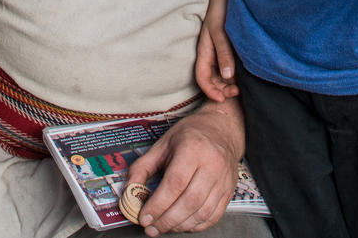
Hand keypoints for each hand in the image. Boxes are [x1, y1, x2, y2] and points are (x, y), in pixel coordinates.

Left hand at [125, 102, 242, 234]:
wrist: (222, 129)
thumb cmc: (191, 134)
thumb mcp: (162, 144)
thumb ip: (142, 168)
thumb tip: (128, 192)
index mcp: (193, 148)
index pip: (175, 183)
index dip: (158, 204)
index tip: (144, 217)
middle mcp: (212, 164)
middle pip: (189, 201)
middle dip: (167, 220)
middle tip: (151, 228)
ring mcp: (224, 179)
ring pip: (202, 212)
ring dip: (180, 225)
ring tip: (163, 227)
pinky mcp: (229, 191)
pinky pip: (213, 216)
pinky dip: (196, 225)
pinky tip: (182, 224)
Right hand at [195, 0, 237, 100]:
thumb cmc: (222, 4)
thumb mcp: (221, 30)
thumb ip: (224, 52)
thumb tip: (228, 77)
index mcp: (205, 48)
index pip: (202, 77)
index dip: (210, 91)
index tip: (223, 99)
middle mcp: (212, 49)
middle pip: (212, 77)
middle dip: (222, 88)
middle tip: (238, 92)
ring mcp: (222, 46)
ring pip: (221, 72)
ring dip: (229, 82)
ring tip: (242, 86)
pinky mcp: (232, 41)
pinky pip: (230, 62)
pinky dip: (235, 72)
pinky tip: (245, 73)